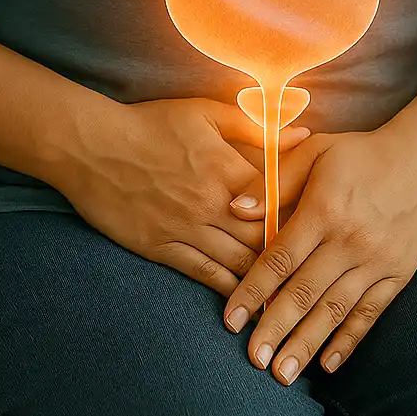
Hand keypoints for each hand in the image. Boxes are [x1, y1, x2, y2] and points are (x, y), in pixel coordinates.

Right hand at [52, 92, 310, 298]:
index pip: (279, 202)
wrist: (91, 146)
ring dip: (265, 282)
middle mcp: (211, 205)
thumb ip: (256, 126)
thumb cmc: (150, 123)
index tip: (325, 229)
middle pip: (264, 240)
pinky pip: (203, 274)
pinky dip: (228, 289)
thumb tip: (303, 131)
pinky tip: (246, 302)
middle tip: (318, 273)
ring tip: (293, 298)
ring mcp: (185, 229)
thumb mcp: (206, 113)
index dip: (304, 217)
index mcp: (226, 168)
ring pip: (237, 264)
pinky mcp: (161, 248)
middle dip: (291, 258)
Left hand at [222, 124, 416, 383]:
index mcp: (323, 210)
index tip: (230, 320)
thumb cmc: (361, 153)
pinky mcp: (397, 274)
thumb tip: (235, 209)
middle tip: (253, 360)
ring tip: (283, 373)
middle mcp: (348, 240)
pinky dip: (348, 341)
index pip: (280, 259)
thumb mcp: (315, 151)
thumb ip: (275, 182)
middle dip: (275, 329)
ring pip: (334, 310)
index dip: (252, 291)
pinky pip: (369, 314)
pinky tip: (328, 364)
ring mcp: (375, 261)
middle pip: (304, 292)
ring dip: (306, 344)